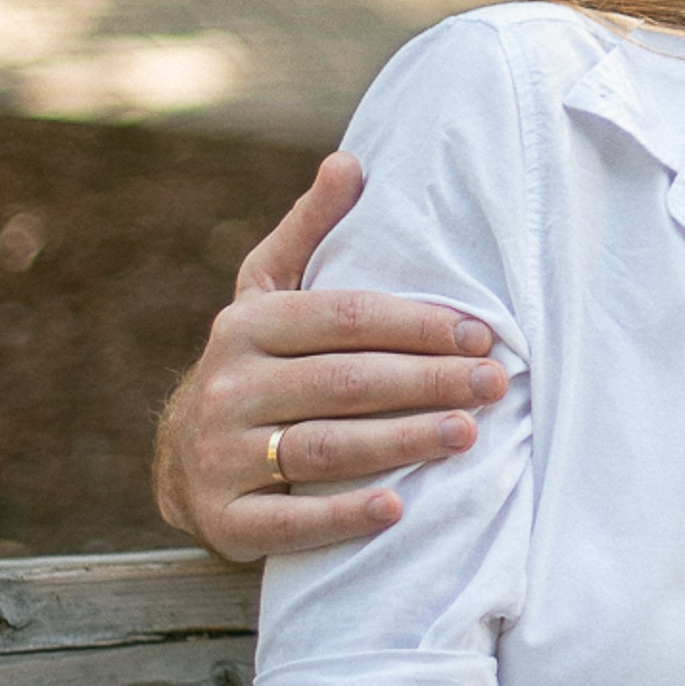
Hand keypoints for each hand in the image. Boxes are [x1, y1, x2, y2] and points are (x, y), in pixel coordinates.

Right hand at [151, 153, 508, 561]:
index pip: (346, 318)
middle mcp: (228, 387)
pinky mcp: (223, 520)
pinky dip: (343, 515)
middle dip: (428, 382)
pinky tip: (399, 508)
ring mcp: (220, 455)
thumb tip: (351, 163)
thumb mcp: (272, 291)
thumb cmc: (261, 361)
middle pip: (345, 382)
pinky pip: (288, 523)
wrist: (188, 457)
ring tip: (469, 434)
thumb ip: (313, 230)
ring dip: (403, 442)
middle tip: (496, 385)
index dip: (419, 325)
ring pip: (325, 448)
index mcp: (248, 325)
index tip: (484, 333)